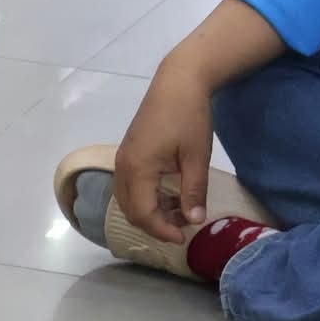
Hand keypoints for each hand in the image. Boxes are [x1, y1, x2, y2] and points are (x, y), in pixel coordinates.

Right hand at [113, 61, 215, 244]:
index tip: (184, 237)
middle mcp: (123, 166)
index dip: (162, 230)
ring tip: (178, 209)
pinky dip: (144, 197)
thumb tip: (194, 221)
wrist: (177, 83)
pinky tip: (168, 192)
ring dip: (149, 211)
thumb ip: (193, 191)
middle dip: (154, 224)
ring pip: (126, 198)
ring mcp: (122, 158)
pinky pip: (128, 185)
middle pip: (129, 209)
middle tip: (183, 226)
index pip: (142, 213)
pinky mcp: (128, 152)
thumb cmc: (189, 118)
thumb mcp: (197, 157)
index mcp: (138, 168)